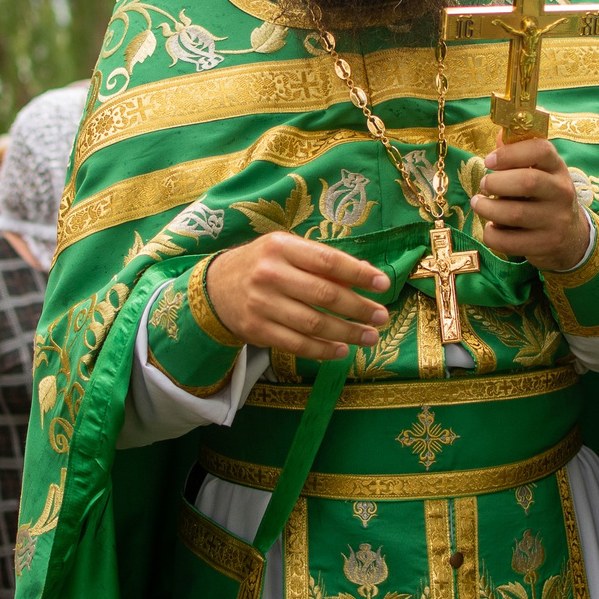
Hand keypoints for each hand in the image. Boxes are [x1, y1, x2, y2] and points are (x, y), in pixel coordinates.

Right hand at [202, 233, 388, 359]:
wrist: (215, 288)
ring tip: (369, 337)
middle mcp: (270, 274)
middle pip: (324, 294)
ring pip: (314, 323)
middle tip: (381, 316)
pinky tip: (342, 349)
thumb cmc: (263, 265)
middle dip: (359, 308)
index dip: (359, 274)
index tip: (383, 285)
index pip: (328, 261)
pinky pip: (297, 344)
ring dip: (347, 333)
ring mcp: (262, 304)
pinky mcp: (257, 330)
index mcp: (281, 247)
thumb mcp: (288, 251)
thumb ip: (323, 261)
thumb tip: (367, 273)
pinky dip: (323, 350)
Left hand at [472, 137, 591, 269]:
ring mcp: (556, 220)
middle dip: (496, 182)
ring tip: (479, 203)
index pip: (541, 150)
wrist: (572, 236)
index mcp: (557, 168)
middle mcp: (561, 192)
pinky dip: (492, 234)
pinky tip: (490, 227)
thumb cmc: (544, 196)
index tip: (489, 160)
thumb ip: (519, 153)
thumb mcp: (540, 171)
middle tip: (483, 184)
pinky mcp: (546, 244)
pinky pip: (510, 241)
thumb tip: (500, 133)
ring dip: (487, 208)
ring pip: (515, 213)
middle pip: (527, 181)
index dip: (510, 153)